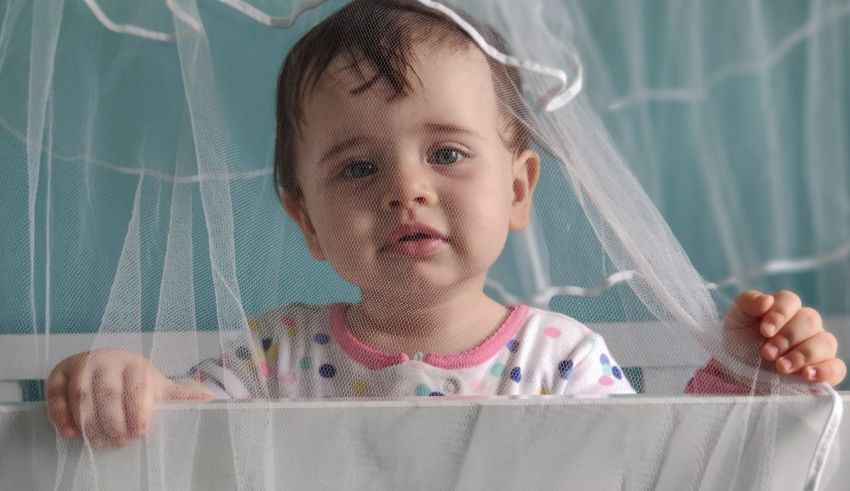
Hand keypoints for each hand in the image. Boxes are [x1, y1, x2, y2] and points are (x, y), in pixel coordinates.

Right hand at [46, 349, 213, 447]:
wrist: (106, 363)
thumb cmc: (135, 381)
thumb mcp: (159, 387)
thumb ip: (182, 397)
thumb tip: (215, 404)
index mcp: (136, 364)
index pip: (137, 386)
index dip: (138, 411)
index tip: (141, 433)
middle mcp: (108, 360)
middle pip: (108, 392)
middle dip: (114, 420)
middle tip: (118, 443)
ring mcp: (81, 364)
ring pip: (81, 393)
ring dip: (88, 420)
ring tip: (97, 442)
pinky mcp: (59, 373)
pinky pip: (55, 393)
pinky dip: (60, 413)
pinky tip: (70, 432)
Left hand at [725, 290, 845, 385]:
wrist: (736, 373)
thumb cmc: (739, 341)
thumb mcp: (736, 320)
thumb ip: (748, 303)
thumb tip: (767, 300)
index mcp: (784, 309)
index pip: (790, 301)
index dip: (779, 314)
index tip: (764, 331)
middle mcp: (804, 325)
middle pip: (809, 320)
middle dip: (787, 338)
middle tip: (767, 353)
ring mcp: (816, 347)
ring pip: (825, 342)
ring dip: (802, 355)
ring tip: (781, 367)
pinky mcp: (823, 370)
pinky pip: (837, 367)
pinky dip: (824, 370)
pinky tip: (806, 375)